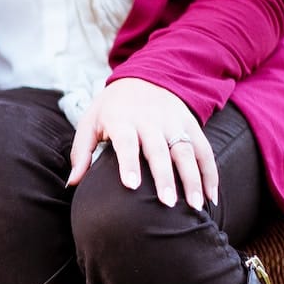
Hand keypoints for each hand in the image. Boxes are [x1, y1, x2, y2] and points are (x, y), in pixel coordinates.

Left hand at [66, 78, 219, 209]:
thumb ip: (81, 152)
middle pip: (159, 151)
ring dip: (193, 179)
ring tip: (195, 206)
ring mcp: (174, 122)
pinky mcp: (191, 125)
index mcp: (123, 119)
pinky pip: (204, 150)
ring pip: (186, 151)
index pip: (127, 142)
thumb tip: (72, 183)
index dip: (129, 163)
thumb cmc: (112, 107)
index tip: (132, 186)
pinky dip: (210, 173)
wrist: (146, 76)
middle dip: (164, 178)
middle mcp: (151, 121)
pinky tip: (210, 197)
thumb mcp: (90, 122)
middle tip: (167, 204)